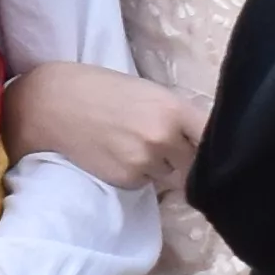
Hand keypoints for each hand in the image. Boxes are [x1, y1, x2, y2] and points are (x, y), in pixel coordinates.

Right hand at [5, 57, 205, 193]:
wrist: (55, 103)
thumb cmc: (105, 91)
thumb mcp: (150, 94)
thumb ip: (179, 118)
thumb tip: (206, 145)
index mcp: (174, 109)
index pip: (214, 138)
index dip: (218, 146)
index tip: (218, 150)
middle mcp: (164, 138)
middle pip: (196, 164)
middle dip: (188, 159)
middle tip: (168, 146)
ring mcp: (145, 162)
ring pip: (173, 176)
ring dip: (164, 168)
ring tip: (137, 146)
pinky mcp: (127, 180)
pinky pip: (148, 183)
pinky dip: (141, 175)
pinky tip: (120, 155)